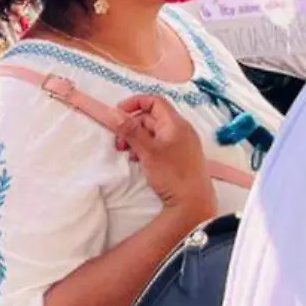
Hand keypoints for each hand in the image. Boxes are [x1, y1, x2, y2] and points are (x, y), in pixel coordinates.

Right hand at [117, 96, 218, 219]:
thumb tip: (112, 112)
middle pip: (151, 117)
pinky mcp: (181, 157)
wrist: (193, 204)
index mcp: (176, 124)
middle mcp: (181, 130)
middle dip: (131, 126)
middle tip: (119, 142)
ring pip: (154, 132)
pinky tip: (138, 160)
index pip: (154, 101)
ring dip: (136, 138)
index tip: (118, 114)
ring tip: (127, 153)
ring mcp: (183, 144)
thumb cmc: (172, 175)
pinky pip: (160, 144)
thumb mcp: (147, 151)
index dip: (134, 103)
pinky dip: (146, 148)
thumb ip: (130, 130)